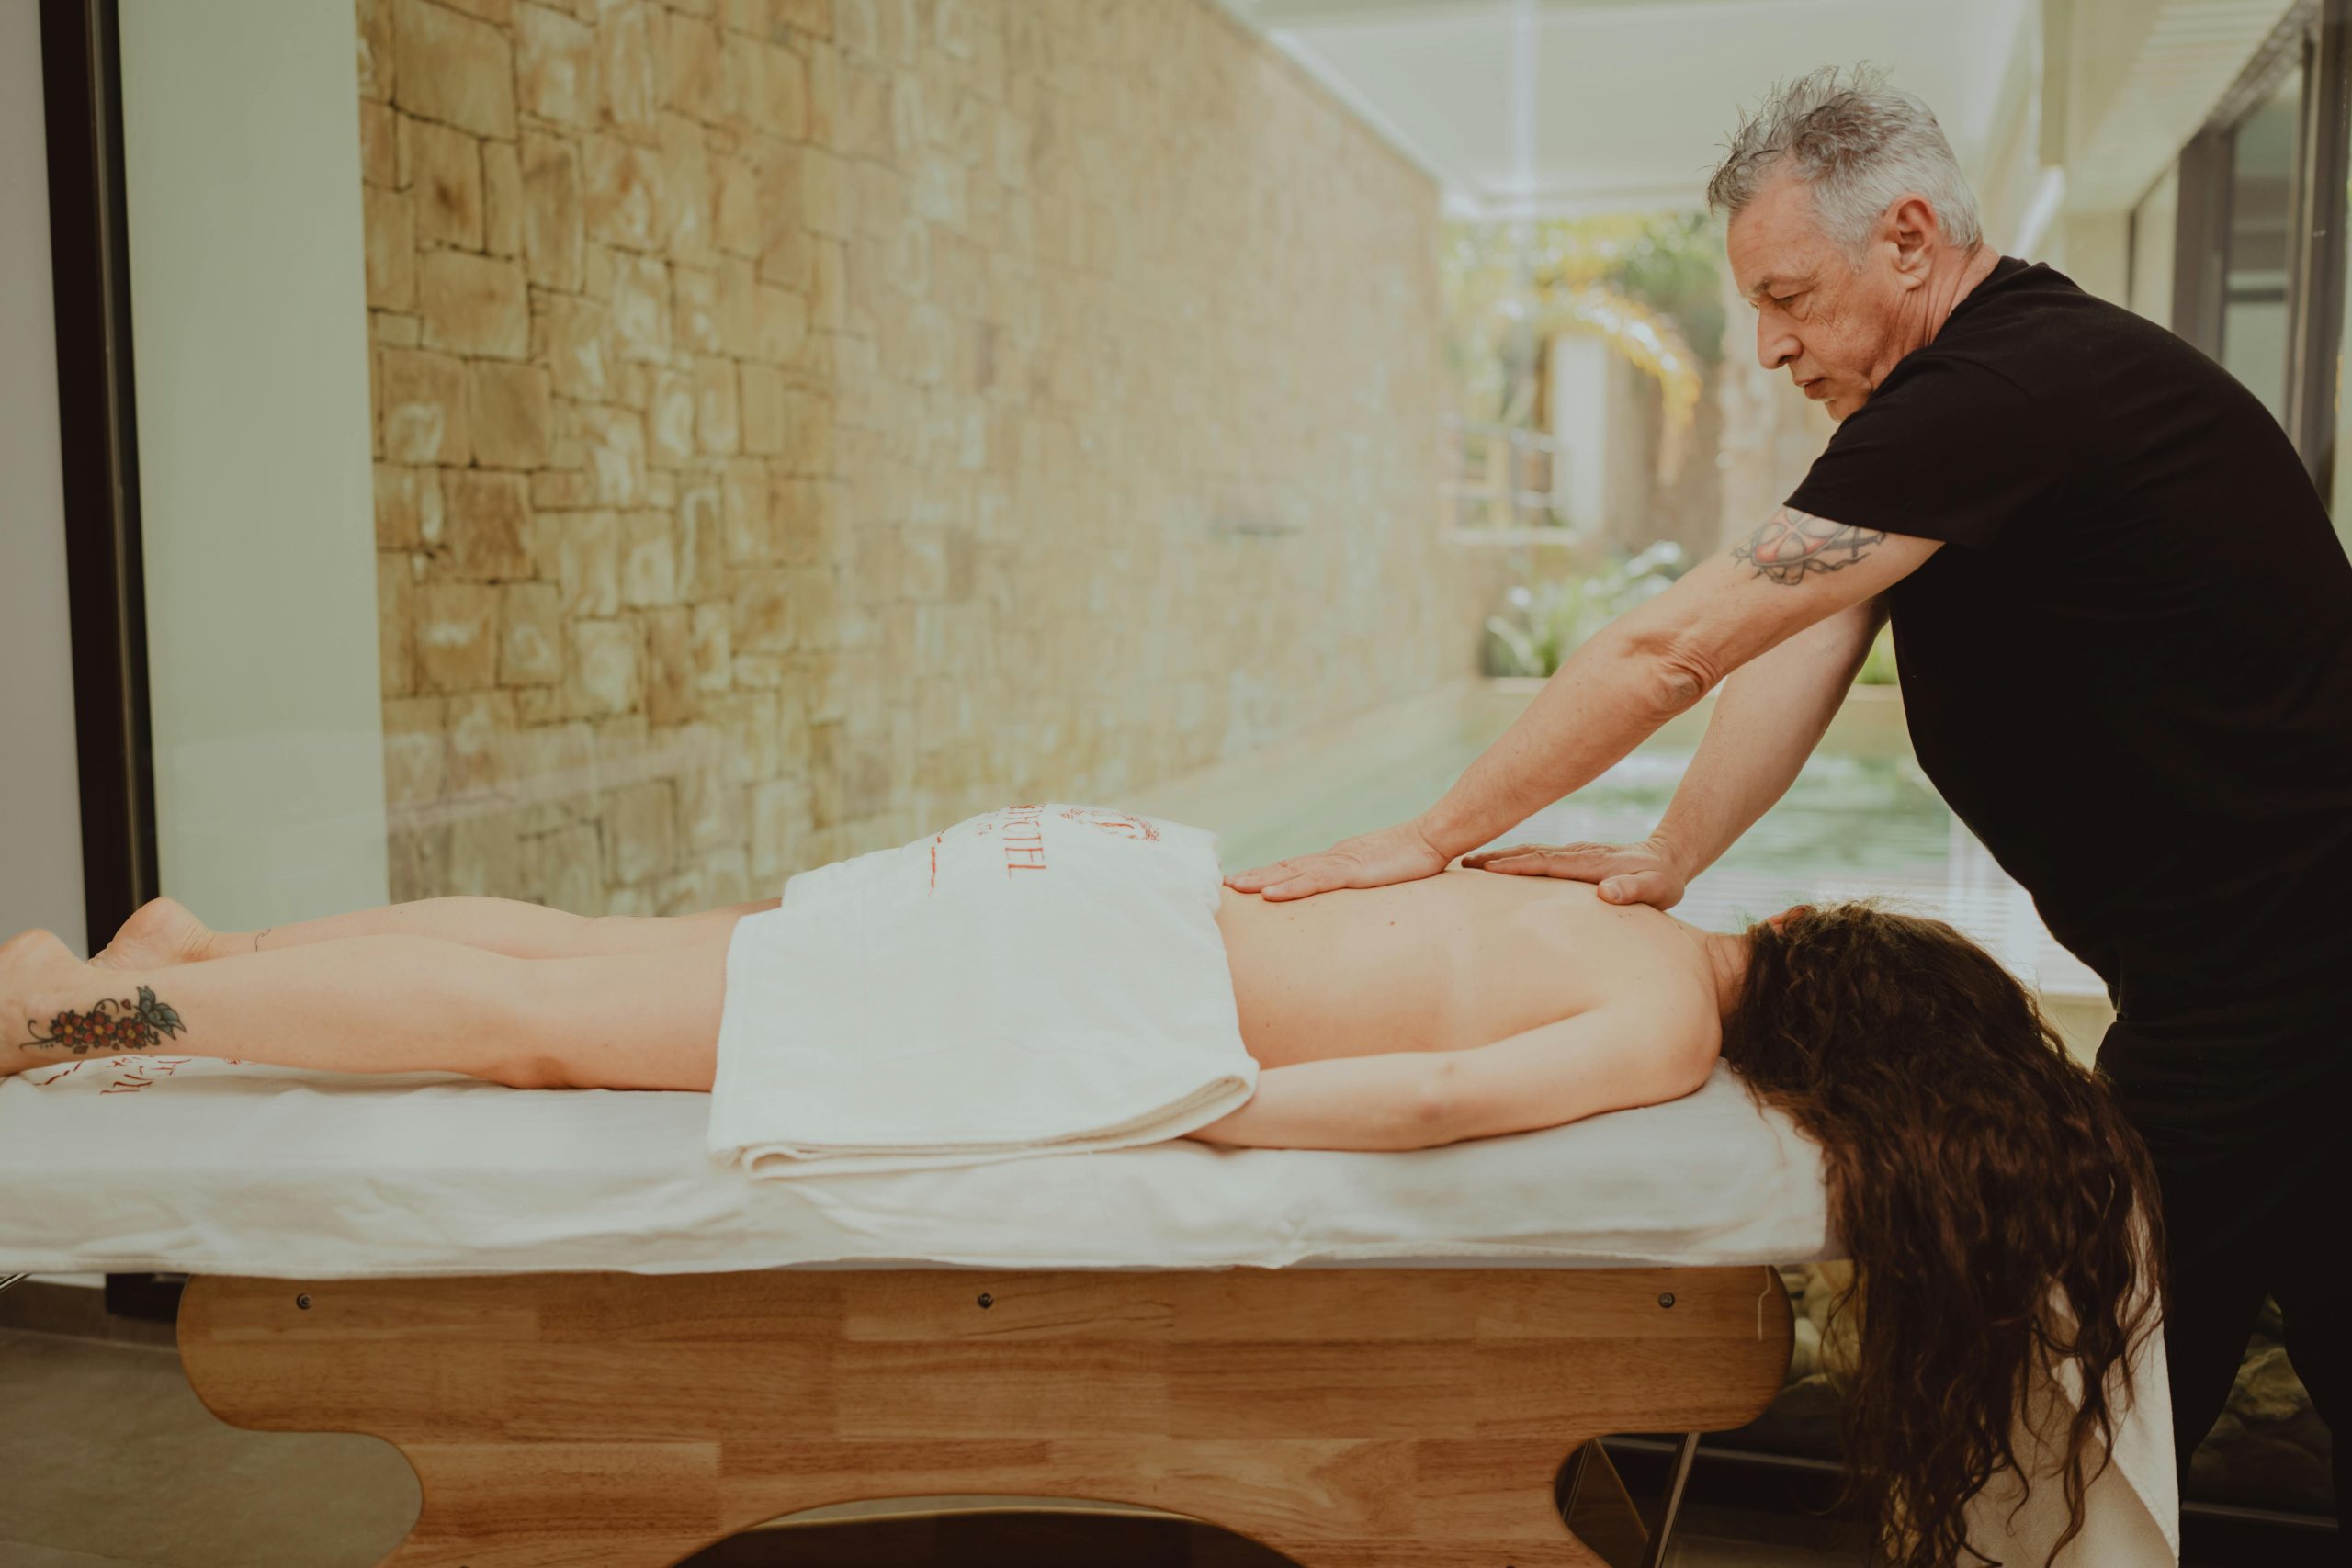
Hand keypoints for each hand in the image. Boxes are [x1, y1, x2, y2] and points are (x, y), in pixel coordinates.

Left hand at [1225, 819, 1450, 900]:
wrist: (1434, 838)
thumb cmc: (1415, 858)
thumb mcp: (1383, 874)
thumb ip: (1368, 881)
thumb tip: (1360, 891)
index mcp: (1339, 861)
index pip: (1296, 868)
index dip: (1269, 874)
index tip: (1244, 882)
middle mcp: (1333, 858)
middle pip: (1285, 868)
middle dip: (1254, 877)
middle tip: (1224, 884)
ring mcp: (1340, 864)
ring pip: (1291, 873)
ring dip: (1260, 881)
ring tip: (1233, 887)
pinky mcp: (1352, 872)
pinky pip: (1314, 882)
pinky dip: (1289, 888)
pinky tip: (1268, 894)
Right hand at [1460, 836, 1687, 908]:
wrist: (1666, 859)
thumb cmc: (1661, 882)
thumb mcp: (1658, 890)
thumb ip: (1635, 891)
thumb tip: (1607, 893)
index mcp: (1590, 864)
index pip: (1547, 863)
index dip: (1516, 866)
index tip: (1486, 869)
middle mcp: (1575, 854)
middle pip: (1528, 852)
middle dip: (1494, 857)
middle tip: (1458, 862)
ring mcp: (1570, 854)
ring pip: (1527, 851)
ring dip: (1497, 855)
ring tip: (1464, 862)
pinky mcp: (1568, 858)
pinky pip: (1533, 855)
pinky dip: (1509, 857)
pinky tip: (1491, 865)